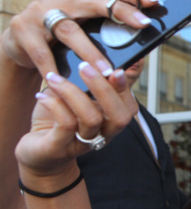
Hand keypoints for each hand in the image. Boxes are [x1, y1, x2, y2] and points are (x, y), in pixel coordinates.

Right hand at [1, 0, 158, 77]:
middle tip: (143, 24)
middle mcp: (64, 0)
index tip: (154, 1)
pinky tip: (61, 80)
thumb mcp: (88, 37)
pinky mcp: (24, 29)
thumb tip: (141, 58)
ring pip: (69, 29)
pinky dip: (52, 66)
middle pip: (95, 2)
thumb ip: (111, 43)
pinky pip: (40, 51)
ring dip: (89, 51)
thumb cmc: (62, 42)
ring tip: (106, 71)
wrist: (20, 45)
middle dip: (121, 12)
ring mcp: (41, 12)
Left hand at [15, 62, 137, 178]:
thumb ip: (103, 79)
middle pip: (119, 116)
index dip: (125, 88)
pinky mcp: (60, 148)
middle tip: (83, 66)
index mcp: (111, 121)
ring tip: (53, 77)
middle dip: (103, 88)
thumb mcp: (84, 96)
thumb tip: (133, 57)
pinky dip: (55, 104)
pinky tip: (43, 95)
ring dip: (73, 93)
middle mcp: (103, 134)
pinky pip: (66, 125)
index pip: (129, 106)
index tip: (114, 68)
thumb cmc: (61, 120)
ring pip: (91, 118)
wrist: (39, 151)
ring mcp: (83, 143)